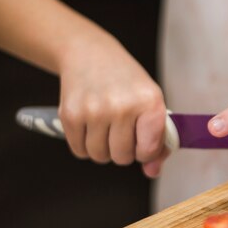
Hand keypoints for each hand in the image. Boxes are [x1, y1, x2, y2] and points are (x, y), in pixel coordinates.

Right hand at [57, 36, 167, 176]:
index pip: (148, 151)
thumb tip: (153, 172)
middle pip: (122, 157)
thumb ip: (158, 142)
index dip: (146, 152)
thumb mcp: (151, 104)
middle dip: (123, 150)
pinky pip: (80, 151)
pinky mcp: (70, 115)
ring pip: (99, 156)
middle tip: (122, 130)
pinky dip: (85, 144)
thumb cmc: (128, 84)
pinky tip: (91, 125)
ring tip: (107, 127)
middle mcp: (122, 106)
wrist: (90, 54)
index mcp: (149, 102)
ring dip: (103, 148)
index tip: (142, 140)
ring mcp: (94, 111)